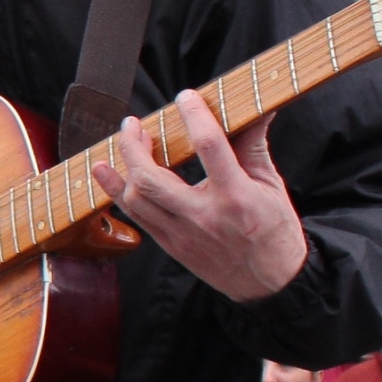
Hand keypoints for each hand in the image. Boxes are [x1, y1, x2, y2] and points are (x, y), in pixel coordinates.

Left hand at [92, 95, 309, 303]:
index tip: (184, 97)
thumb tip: (258, 108)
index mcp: (236, 196)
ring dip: (121, 166)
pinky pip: (135, 217)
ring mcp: (183, 234)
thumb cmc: (275, 230)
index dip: (194, 116)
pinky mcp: (171, 246)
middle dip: (134, 145)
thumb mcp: (271, 185)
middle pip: (151, 177)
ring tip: (124, 143)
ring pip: (135, 199)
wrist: (271, 284)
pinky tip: (107, 171)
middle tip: (133, 124)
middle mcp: (204, 216)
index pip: (209, 146)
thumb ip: (254, 146)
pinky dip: (116, 192)